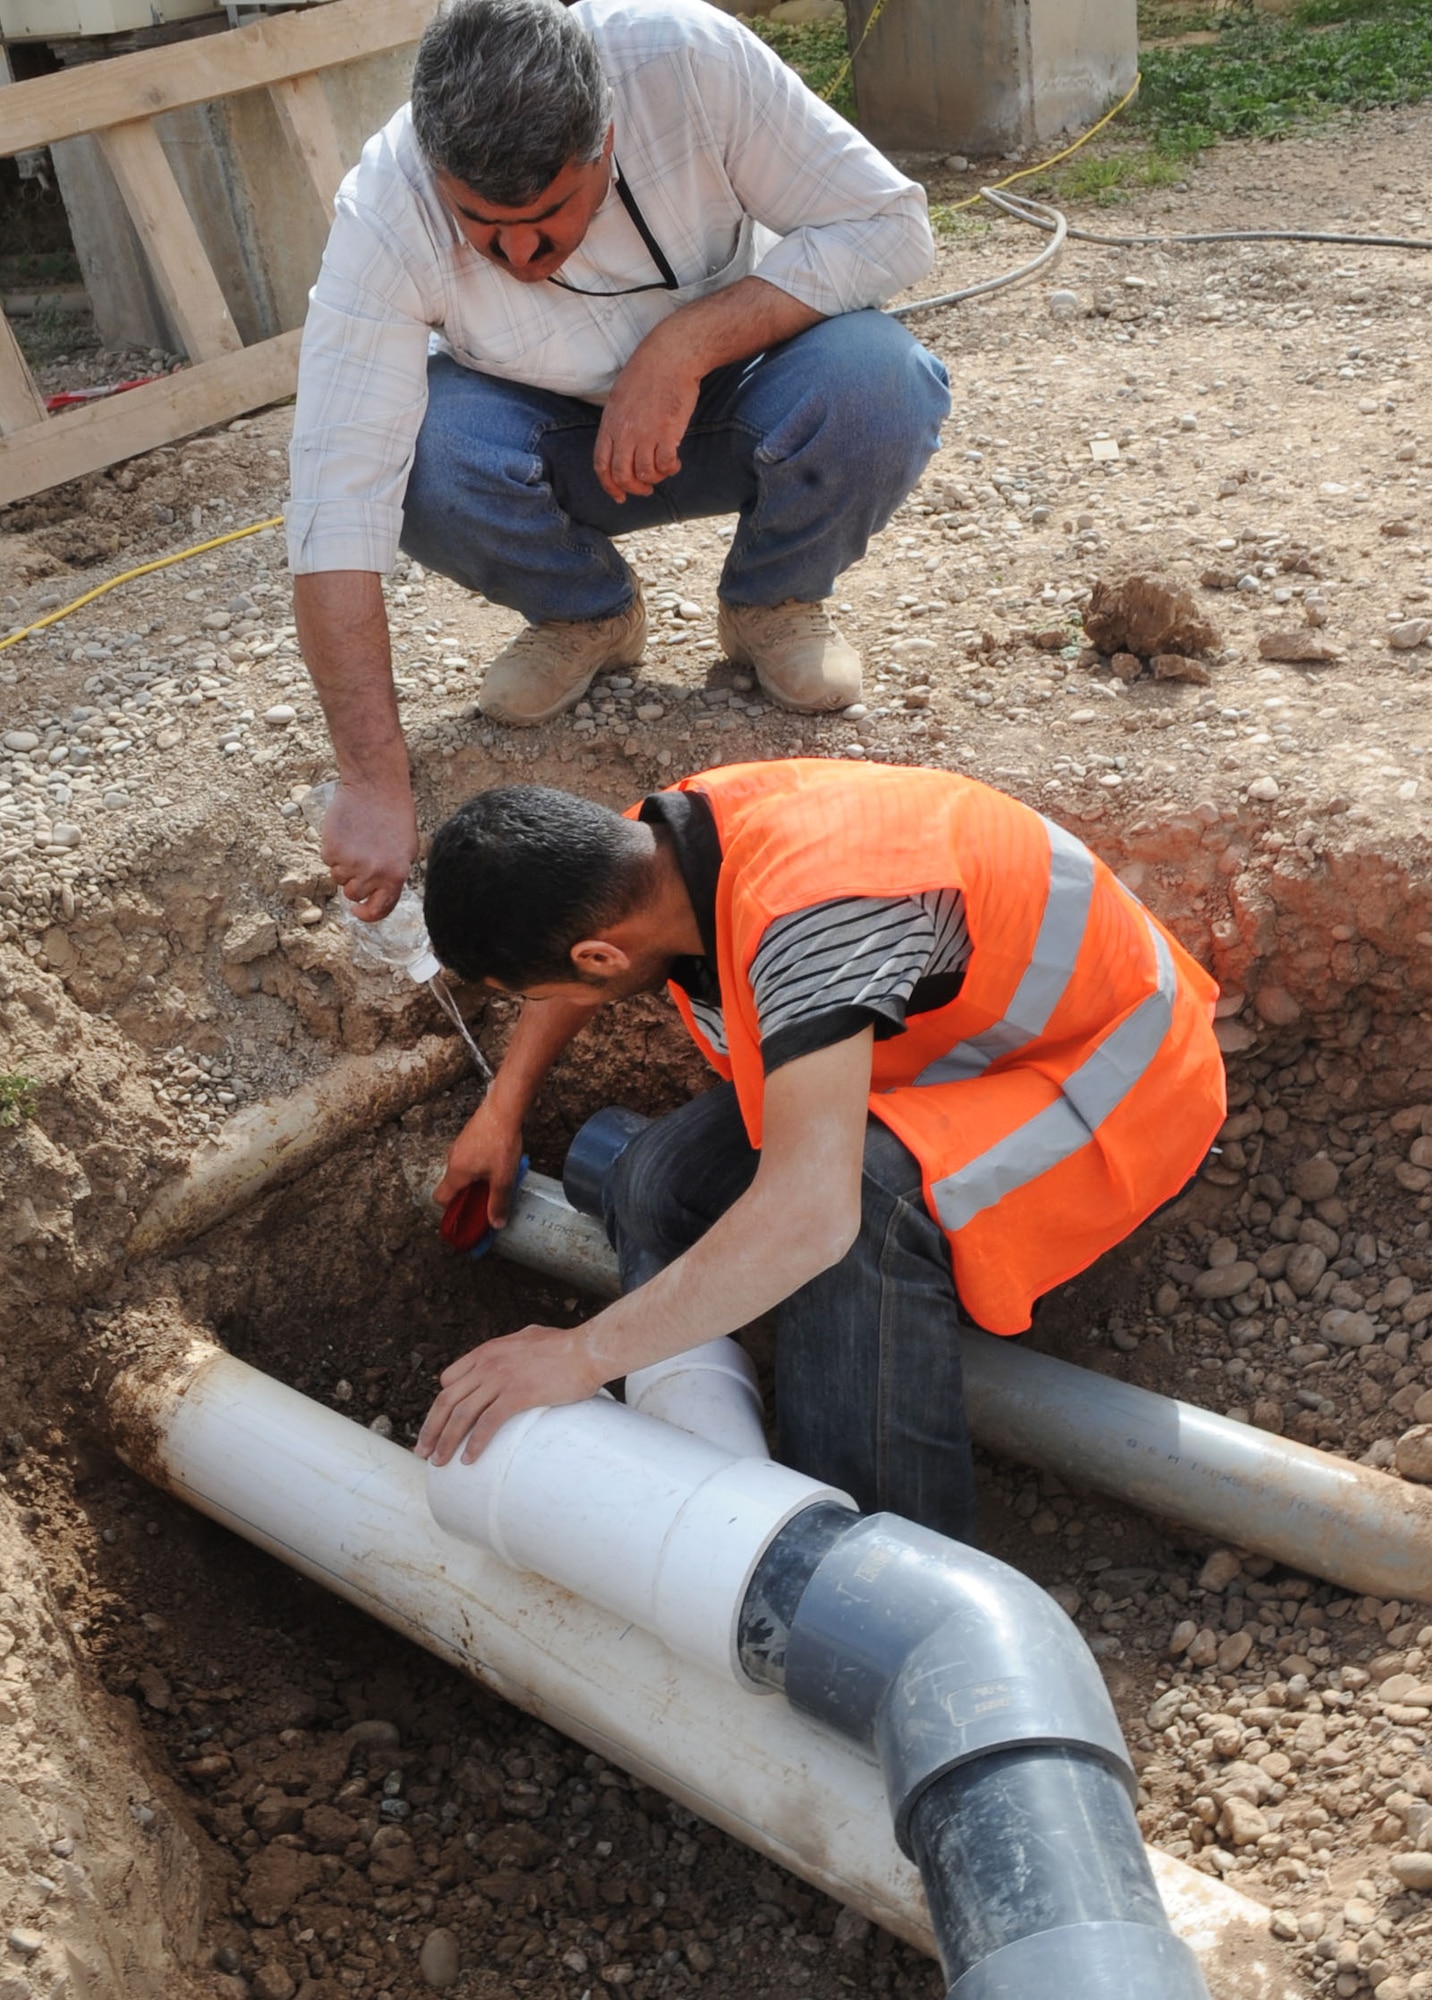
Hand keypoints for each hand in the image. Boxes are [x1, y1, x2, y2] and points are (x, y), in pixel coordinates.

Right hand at [320, 777, 418, 920]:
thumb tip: (377, 895)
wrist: (375, 787)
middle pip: (353, 893)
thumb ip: (393, 876)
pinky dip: (334, 849)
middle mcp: (373, 874)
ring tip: (356, 840)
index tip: (359, 910)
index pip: (379, 909)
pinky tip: (346, 832)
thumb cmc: (394, 816)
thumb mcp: (406, 850)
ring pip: (338, 877)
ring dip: (343, 864)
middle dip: (354, 880)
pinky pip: (328, 860)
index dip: (367, 914)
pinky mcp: (332, 850)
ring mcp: (351, 863)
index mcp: (395, 875)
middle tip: (361, 857)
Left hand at [416, 1323, 600, 1464]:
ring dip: (446, 1441)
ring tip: (439, 1461)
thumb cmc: (565, 1346)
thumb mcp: (527, 1337)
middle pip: (447, 1400)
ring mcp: (501, 1380)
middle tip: (423, 1450)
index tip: (438, 1423)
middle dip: (431, 1428)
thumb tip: (513, 1354)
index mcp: (487, 1351)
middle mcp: (488, 1364)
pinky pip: (487, 1424)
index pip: (449, 1379)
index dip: (442, 1404)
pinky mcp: (517, 1395)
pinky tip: (469, 1458)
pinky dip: (475, 1443)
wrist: (587, 1349)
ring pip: (462, 1415)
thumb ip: (512, 1348)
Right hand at [434, 1101, 524, 1221]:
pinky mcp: (468, 1137)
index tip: (468, 1215)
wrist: (503, 1109)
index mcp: (456, 1173)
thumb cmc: (500, 1141)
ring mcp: (459, 1146)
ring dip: (476, 1179)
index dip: (451, 1210)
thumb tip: (495, 1223)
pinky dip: (480, 1165)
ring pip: (463, 1171)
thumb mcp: (503, 1178)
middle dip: (469, 1195)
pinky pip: (469, 1158)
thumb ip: (498, 1202)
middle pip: (454, 1186)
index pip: (440, 1199)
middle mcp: (453, 1159)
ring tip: (497, 1178)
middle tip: (488, 1197)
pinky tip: (498, 1161)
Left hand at [594, 336, 699, 502]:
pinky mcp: (667, 433)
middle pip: (622, 475)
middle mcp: (625, 432)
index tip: (619, 495)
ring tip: (663, 470)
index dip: (609, 486)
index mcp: (610, 423)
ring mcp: (645, 433)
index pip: (601, 465)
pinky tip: (675, 462)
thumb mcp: (619, 397)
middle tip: (645, 489)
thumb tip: (620, 444)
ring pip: (645, 473)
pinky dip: (670, 469)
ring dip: (655, 478)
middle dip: (633, 488)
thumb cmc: (647, 372)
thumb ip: (617, 423)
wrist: (670, 356)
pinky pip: (665, 465)